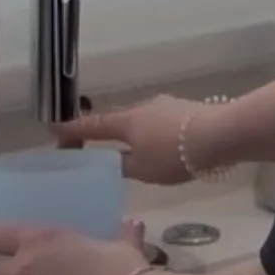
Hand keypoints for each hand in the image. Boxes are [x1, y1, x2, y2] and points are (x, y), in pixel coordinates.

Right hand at [52, 94, 219, 184]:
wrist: (219, 134)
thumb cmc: (174, 155)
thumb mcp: (143, 169)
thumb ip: (123, 166)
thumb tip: (112, 162)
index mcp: (126, 121)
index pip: (93, 126)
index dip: (73, 130)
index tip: (55, 128)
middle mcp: (142, 107)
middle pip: (119, 120)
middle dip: (108, 132)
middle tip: (99, 144)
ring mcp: (165, 105)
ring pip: (142, 121)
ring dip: (136, 134)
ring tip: (138, 151)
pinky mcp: (185, 109)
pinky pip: (162, 122)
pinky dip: (156, 133)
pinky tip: (165, 146)